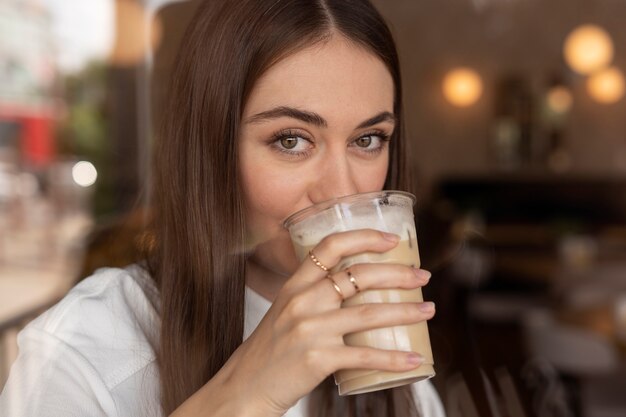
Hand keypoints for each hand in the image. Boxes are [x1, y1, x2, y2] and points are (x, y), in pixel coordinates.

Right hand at [199, 230, 433, 416]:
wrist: (246, 386)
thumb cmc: (271, 348)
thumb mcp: (285, 310)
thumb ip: (313, 296)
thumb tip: (356, 288)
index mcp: (295, 285)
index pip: (330, 246)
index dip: (364, 237)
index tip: (392, 240)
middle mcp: (302, 301)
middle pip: (358, 276)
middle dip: (398, 274)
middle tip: (422, 276)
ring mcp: (310, 329)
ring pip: (368, 314)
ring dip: (406, 312)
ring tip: (429, 311)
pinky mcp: (318, 358)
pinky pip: (365, 356)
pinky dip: (394, 359)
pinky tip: (414, 358)